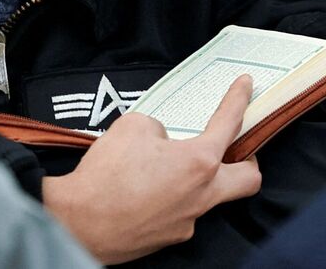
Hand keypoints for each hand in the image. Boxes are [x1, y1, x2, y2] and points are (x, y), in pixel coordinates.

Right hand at [42, 76, 262, 263]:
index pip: (229, 123)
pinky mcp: (168, 239)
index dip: (239, 99)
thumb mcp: (133, 126)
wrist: (77, 223)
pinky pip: (179, 213)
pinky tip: (147, 191)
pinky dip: (170, 199)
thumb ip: (158, 127)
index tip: (246, 86)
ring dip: (199, 181)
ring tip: (171, 168)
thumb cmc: (106, 175)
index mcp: (199, 162)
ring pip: (209, 198)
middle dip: (247, 160)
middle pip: (248, 179)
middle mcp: (202, 195)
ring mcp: (187, 221)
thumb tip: (162, 140)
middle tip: (235, 147)